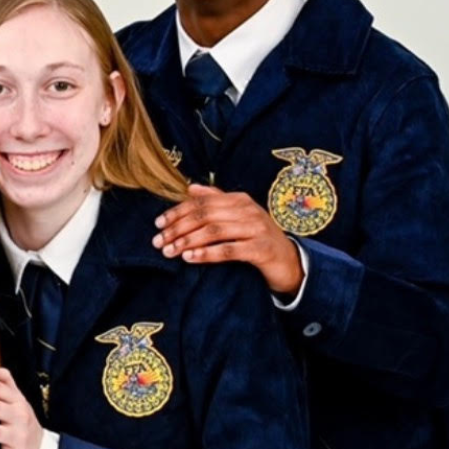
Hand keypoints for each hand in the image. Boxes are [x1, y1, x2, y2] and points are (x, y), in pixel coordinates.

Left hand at [152, 184, 303, 294]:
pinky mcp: (261, 249)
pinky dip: (207, 253)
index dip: (177, 212)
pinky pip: (229, 250)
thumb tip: (190, 188)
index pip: (201, 203)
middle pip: (204, 216)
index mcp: (239, 200)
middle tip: (159, 242)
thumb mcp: (238, 216)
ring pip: (214, 231)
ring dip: (187, 242)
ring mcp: (256, 229)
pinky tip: (190, 258)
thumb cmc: (257, 237)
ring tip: (170, 251)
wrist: (290, 261)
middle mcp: (248, 210)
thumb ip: (216, 201)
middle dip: (177, 228)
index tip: (158, 224)